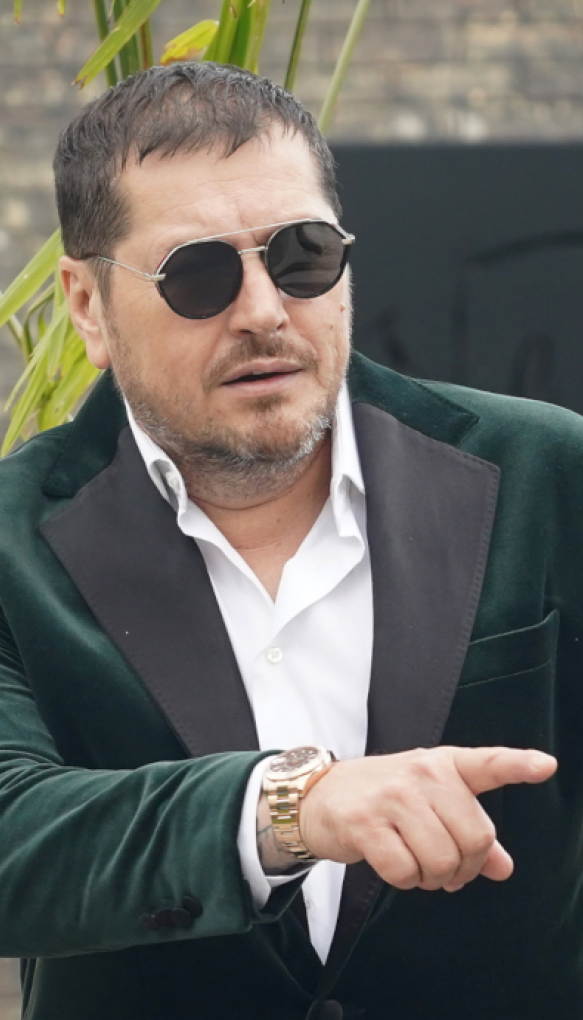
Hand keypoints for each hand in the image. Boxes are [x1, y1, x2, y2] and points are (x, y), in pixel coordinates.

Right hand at [299, 746, 556, 891]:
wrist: (321, 797)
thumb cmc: (384, 799)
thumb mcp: (430, 803)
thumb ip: (469, 831)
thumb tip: (504, 868)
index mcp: (443, 765)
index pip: (487, 763)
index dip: (519, 765)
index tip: (547, 765)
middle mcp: (422, 773)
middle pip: (475, 838)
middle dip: (465, 868)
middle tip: (446, 869)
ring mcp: (392, 796)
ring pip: (441, 860)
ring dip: (433, 878)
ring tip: (418, 866)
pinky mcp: (366, 823)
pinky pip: (405, 872)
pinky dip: (405, 881)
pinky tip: (393, 865)